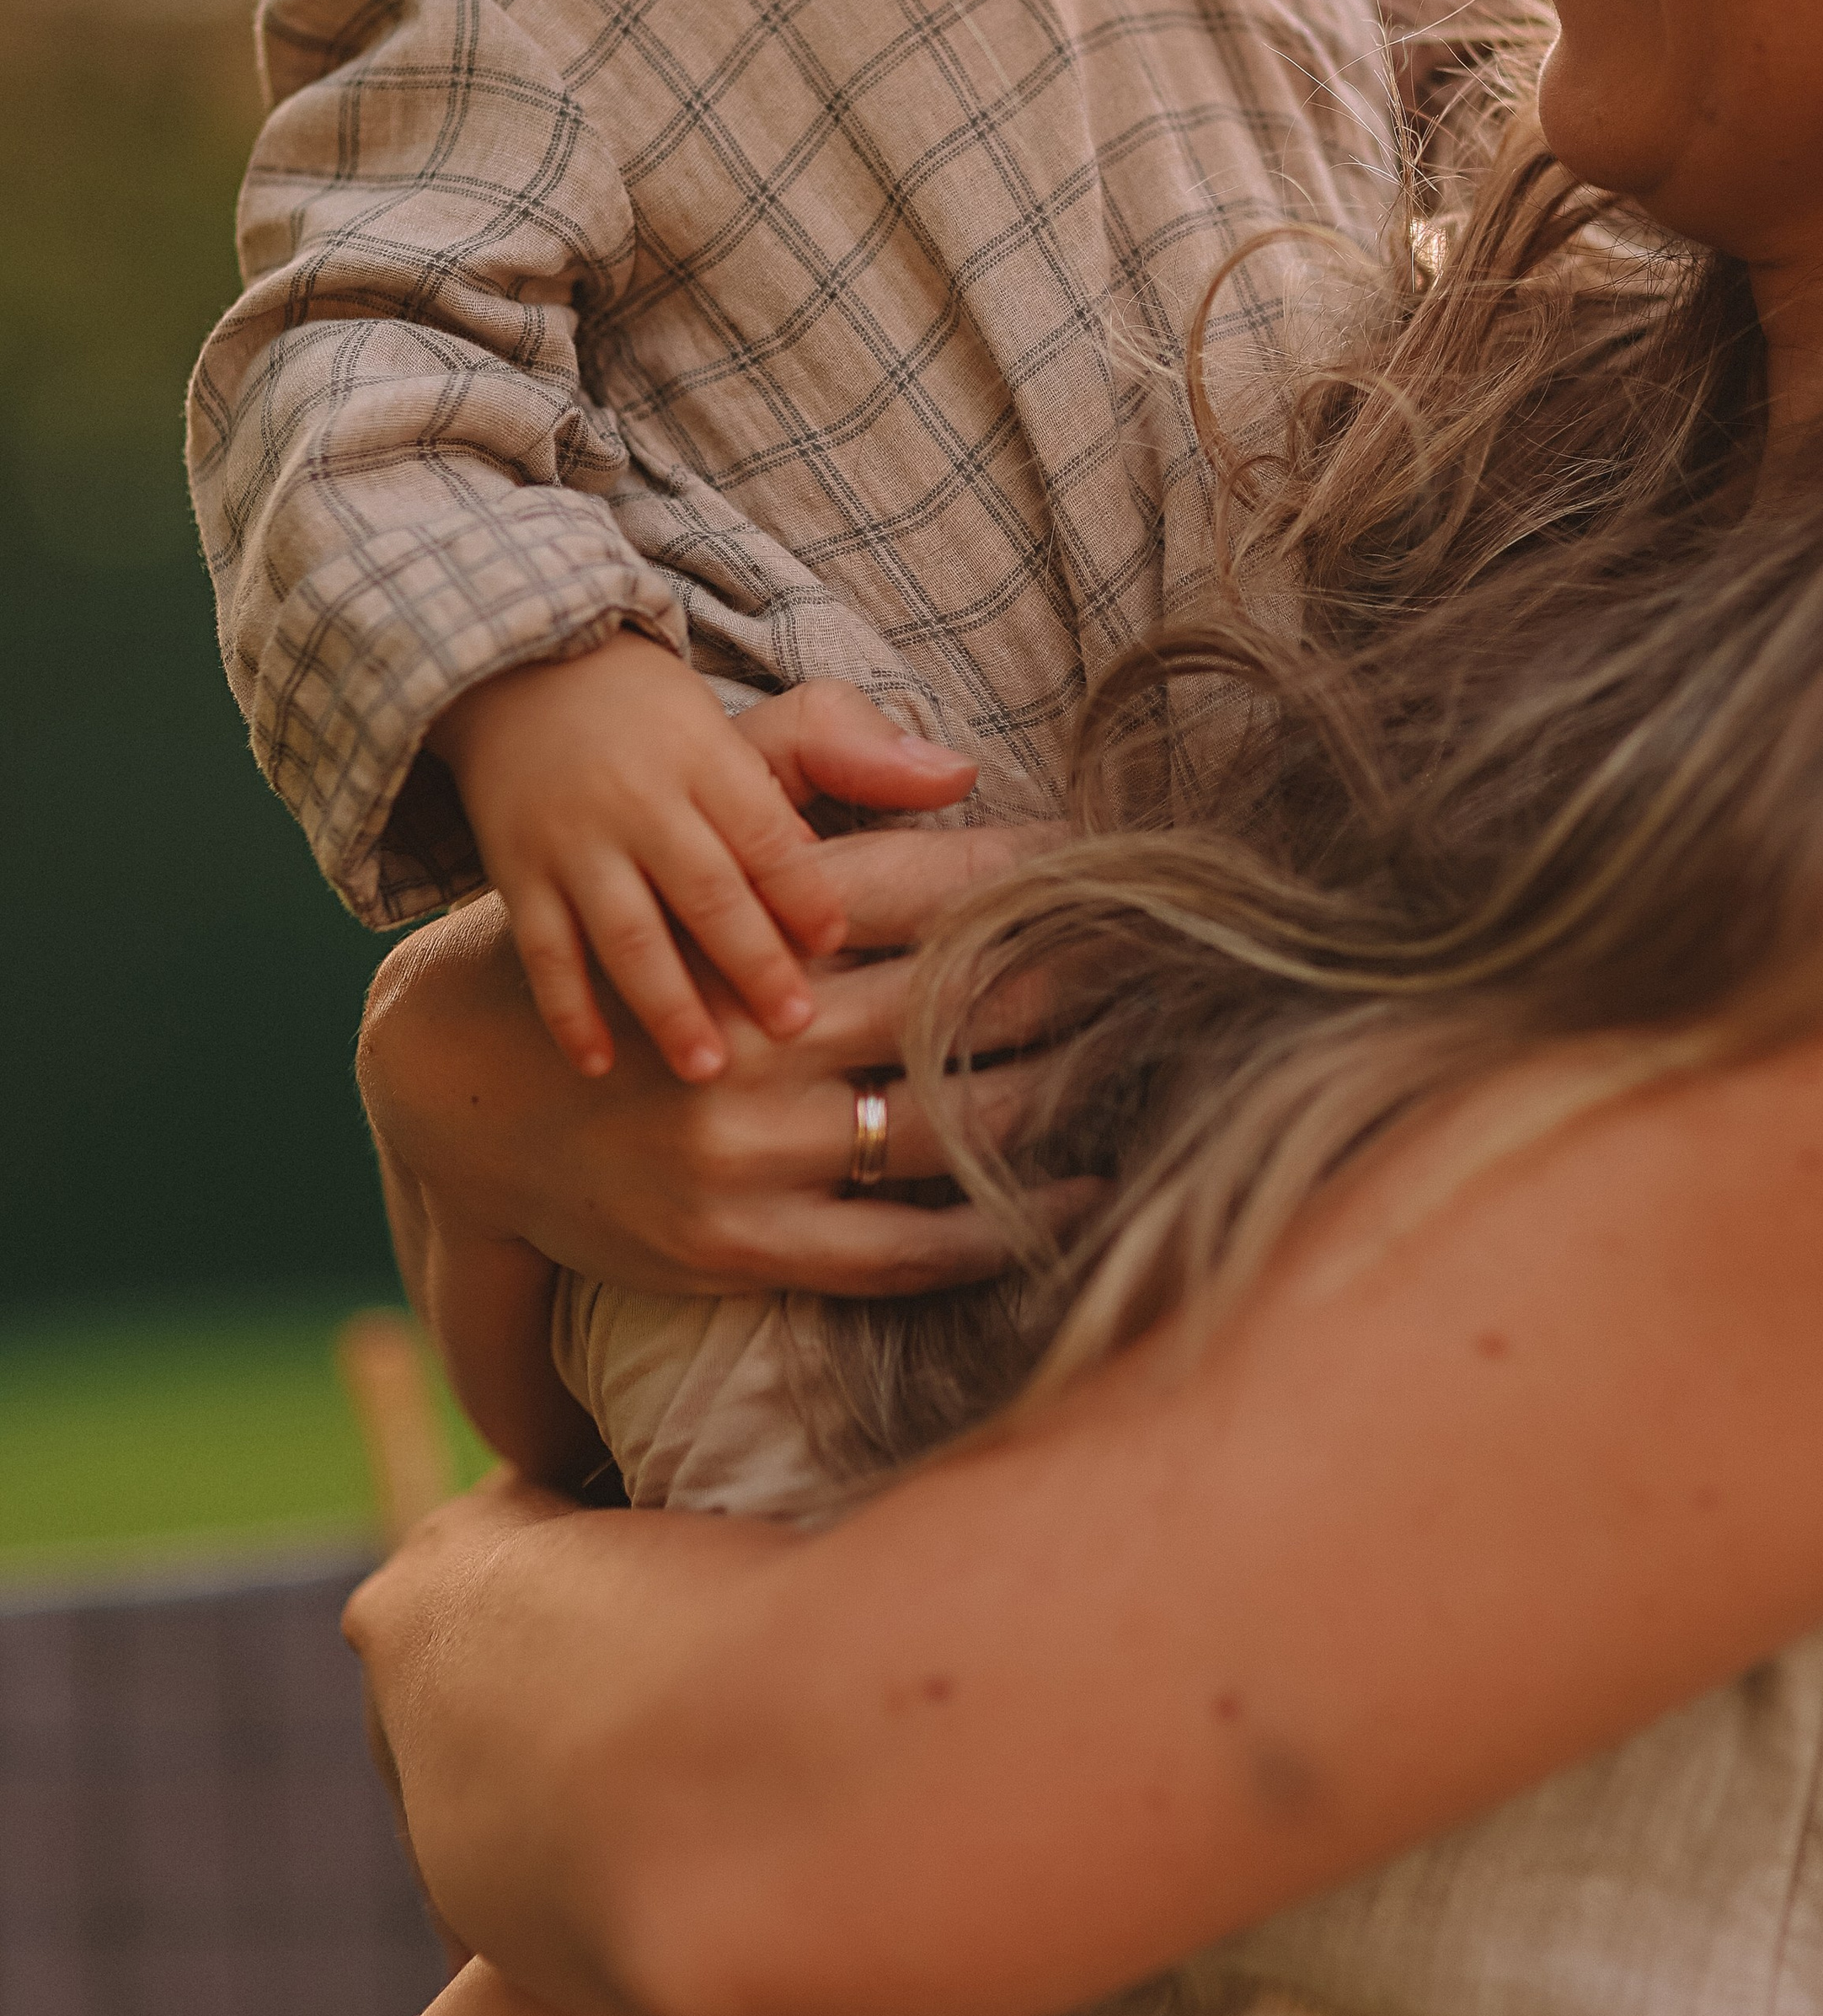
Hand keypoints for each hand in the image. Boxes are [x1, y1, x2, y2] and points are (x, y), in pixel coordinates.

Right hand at [359, 820, 1082, 1301]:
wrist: (461, 1094)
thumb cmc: (618, 942)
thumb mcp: (680, 833)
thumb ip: (811, 769)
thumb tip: (956, 765)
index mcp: (739, 927)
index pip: (916, 887)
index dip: (1023, 873)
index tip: (1111, 863)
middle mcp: (747, 1040)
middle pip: (952, 1006)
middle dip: (1069, 981)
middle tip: (1169, 960)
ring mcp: (742, 1155)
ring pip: (944, 1129)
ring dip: (1059, 1098)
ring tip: (1146, 1067)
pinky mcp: (736, 1246)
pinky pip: (899, 1250)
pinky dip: (1001, 1229)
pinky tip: (1079, 1197)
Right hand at [428, 650, 978, 1082]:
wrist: (523, 675)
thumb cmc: (672, 720)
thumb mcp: (762, 717)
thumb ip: (855, 752)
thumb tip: (958, 778)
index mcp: (712, 760)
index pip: (765, 831)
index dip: (802, 888)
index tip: (838, 942)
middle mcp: (641, 801)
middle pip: (703, 887)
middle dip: (749, 960)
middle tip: (797, 1029)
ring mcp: (575, 843)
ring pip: (623, 931)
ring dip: (665, 1002)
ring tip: (707, 1071)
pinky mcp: (522, 875)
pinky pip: (543, 951)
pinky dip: (567, 1010)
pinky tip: (598, 1067)